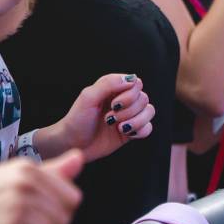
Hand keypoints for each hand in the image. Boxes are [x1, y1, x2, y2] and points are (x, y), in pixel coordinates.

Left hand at [37, 73, 154, 162]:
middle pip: (144, 98)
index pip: (136, 83)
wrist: (74, 144)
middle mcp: (123, 100)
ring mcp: (128, 116)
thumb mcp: (88, 97)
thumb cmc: (77, 119)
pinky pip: (148, 128)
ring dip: (136, 121)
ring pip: (149, 111)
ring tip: (119, 127)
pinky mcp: (131, 132)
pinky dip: (140, 131)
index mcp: (113, 89)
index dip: (129, 94)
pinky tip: (126, 133)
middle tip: (110, 118)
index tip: (113, 104)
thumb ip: (108, 84)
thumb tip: (132, 78)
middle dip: (129, 110)